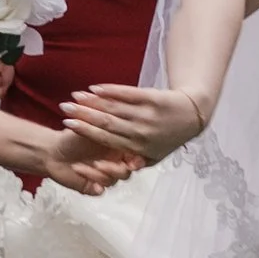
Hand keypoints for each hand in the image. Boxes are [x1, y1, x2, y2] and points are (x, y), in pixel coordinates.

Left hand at [28, 128, 139, 194]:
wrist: (52, 150)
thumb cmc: (74, 136)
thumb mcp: (92, 125)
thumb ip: (109, 125)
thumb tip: (125, 119)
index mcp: (119, 148)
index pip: (136, 156)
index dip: (137, 160)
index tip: (133, 160)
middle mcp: (115, 163)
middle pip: (127, 172)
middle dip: (116, 169)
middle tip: (102, 163)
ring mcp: (105, 176)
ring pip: (113, 181)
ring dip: (100, 173)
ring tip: (87, 164)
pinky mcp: (94, 187)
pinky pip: (100, 190)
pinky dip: (92, 182)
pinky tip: (79, 171)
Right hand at [68, 83, 208, 165]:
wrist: (192, 115)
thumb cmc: (169, 137)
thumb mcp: (154, 156)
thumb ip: (133, 161)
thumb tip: (111, 169)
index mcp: (138, 149)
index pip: (106, 140)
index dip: (86, 131)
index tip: (68, 125)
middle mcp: (141, 133)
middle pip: (107, 123)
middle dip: (84, 115)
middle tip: (65, 108)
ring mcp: (147, 115)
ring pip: (115, 108)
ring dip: (93, 101)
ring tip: (76, 96)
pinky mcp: (152, 98)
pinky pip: (128, 94)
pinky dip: (110, 91)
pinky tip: (96, 88)